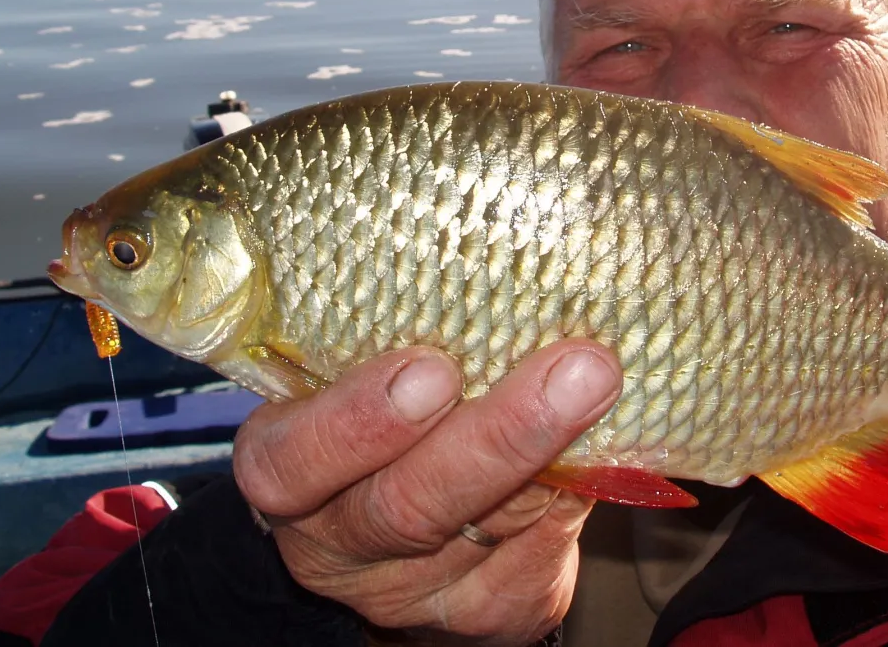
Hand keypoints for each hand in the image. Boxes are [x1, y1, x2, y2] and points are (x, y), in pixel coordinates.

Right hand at [233, 339, 623, 646]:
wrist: (407, 507)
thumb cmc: (379, 408)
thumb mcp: (355, 370)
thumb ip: (403, 337)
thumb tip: (502, 274)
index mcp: (285, 468)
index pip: (291, 461)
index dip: (357, 422)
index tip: (433, 368)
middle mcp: (335, 544)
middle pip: (407, 507)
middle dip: (499, 435)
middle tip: (573, 369)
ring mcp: (406, 592)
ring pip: (487, 530)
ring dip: (556, 457)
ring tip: (603, 386)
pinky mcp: (479, 614)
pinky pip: (534, 564)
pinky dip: (572, 500)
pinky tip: (595, 451)